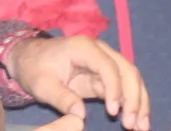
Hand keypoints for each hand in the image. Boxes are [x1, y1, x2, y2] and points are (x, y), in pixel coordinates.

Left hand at [6, 34, 149, 130]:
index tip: (114, 112)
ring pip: (132, 79)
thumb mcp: (42, 85)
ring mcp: (105, 63)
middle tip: (132, 124)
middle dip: (134, 98)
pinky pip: (125, 88)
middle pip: (127, 71)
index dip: (115, 88)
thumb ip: (61, 97)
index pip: (108, 66)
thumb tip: (81, 114)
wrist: (29, 59)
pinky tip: (137, 121)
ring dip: (139, 102)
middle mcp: (100, 51)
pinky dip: (133, 104)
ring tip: (141, 127)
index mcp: (83, 48)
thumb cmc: (34, 68)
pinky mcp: (105, 77)